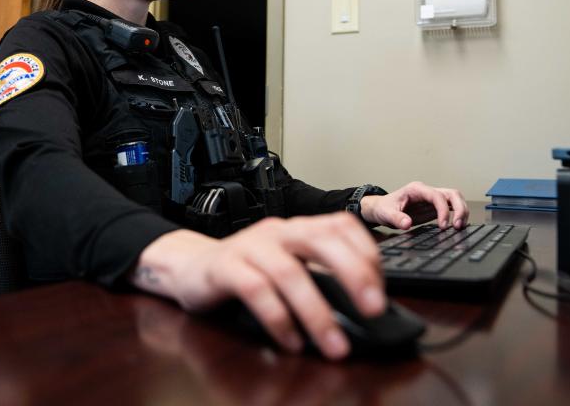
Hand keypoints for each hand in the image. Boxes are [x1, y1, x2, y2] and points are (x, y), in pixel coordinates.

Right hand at [129, 214, 385, 359]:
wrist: (188, 267)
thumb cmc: (245, 271)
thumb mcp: (285, 268)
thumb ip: (317, 279)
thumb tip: (361, 311)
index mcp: (296, 228)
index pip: (340, 225)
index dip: (365, 252)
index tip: (381, 288)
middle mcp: (276, 232)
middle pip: (320, 240)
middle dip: (352, 274)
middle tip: (373, 310)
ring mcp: (249, 247)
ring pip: (288, 272)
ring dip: (316, 312)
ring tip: (335, 345)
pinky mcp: (224, 267)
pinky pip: (254, 290)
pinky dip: (277, 318)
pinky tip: (292, 342)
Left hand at [360, 181, 468, 229]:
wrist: (381, 208)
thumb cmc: (384, 208)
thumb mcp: (386, 214)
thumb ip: (396, 218)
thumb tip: (407, 224)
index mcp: (417, 189)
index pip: (436, 195)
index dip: (443, 210)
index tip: (443, 225)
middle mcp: (427, 192)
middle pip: (452, 194)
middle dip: (459, 208)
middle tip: (457, 226)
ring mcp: (432, 199)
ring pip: (455, 199)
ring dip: (461, 211)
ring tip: (459, 227)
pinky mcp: (434, 208)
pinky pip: (451, 208)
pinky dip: (457, 215)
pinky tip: (456, 227)